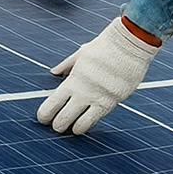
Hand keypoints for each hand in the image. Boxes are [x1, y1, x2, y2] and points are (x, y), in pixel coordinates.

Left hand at [37, 18, 158, 134]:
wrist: (129, 44)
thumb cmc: (105, 46)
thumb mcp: (81, 53)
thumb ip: (67, 65)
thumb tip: (54, 72)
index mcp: (73, 79)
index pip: (52, 103)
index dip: (45, 114)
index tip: (43, 118)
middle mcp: (83, 92)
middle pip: (64, 118)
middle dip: (58, 125)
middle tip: (57, 126)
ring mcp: (99, 98)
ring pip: (81, 125)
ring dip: (75, 128)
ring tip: (73, 128)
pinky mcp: (114, 101)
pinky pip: (98, 118)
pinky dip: (90, 123)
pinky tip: (87, 122)